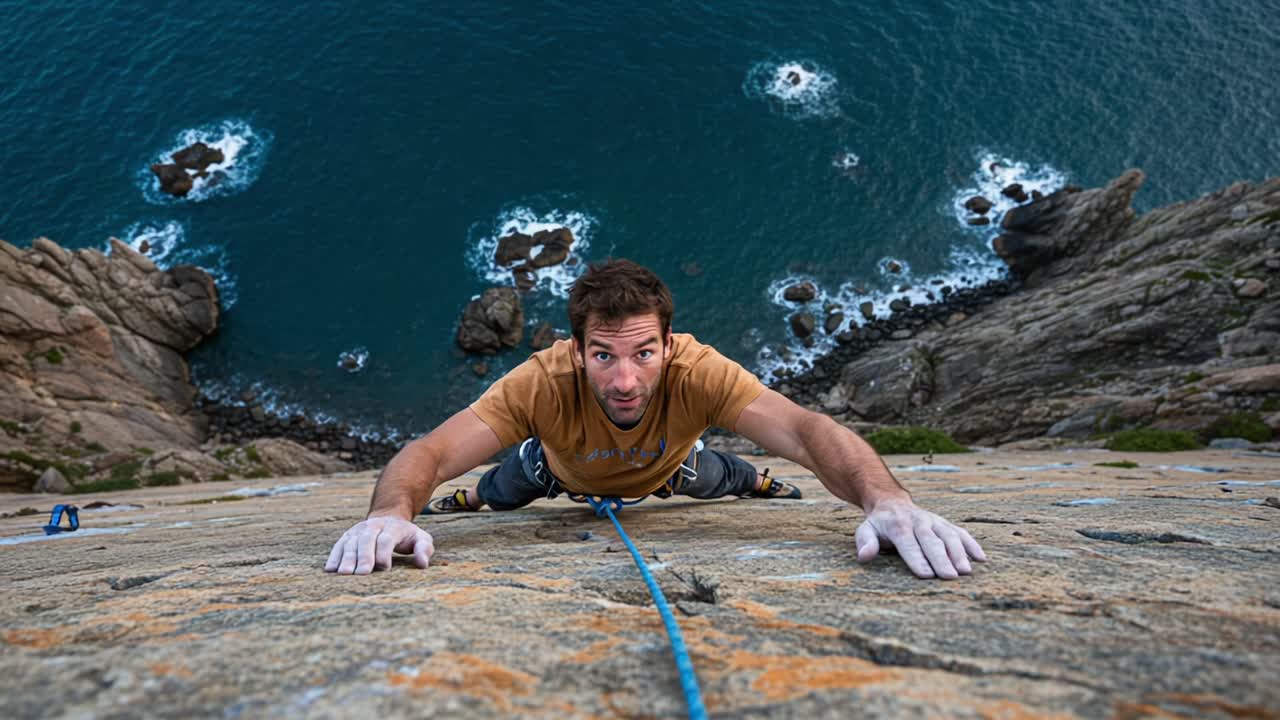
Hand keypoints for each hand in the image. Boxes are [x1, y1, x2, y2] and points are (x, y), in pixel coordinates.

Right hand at [324, 516, 434, 574]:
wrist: (389, 519)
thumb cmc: (406, 536)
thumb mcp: (421, 538)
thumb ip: (424, 549)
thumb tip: (422, 564)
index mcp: (392, 527)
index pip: (386, 539)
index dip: (384, 553)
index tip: (385, 569)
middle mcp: (373, 526)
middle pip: (366, 539)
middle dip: (364, 556)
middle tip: (362, 573)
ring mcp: (358, 530)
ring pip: (351, 542)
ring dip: (347, 558)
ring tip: (344, 574)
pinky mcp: (347, 536)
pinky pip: (338, 546)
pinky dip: (334, 557)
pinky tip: (330, 570)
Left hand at [854, 498, 986, 578]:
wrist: (892, 502)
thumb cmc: (879, 525)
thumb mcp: (865, 530)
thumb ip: (865, 542)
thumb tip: (864, 556)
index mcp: (898, 525)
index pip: (908, 543)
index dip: (917, 559)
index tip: (926, 575)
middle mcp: (919, 521)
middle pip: (931, 541)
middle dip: (941, 559)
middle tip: (950, 577)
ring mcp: (935, 521)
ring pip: (949, 535)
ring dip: (959, 553)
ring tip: (966, 571)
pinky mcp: (946, 524)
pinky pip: (961, 532)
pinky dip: (972, 544)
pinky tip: (982, 558)